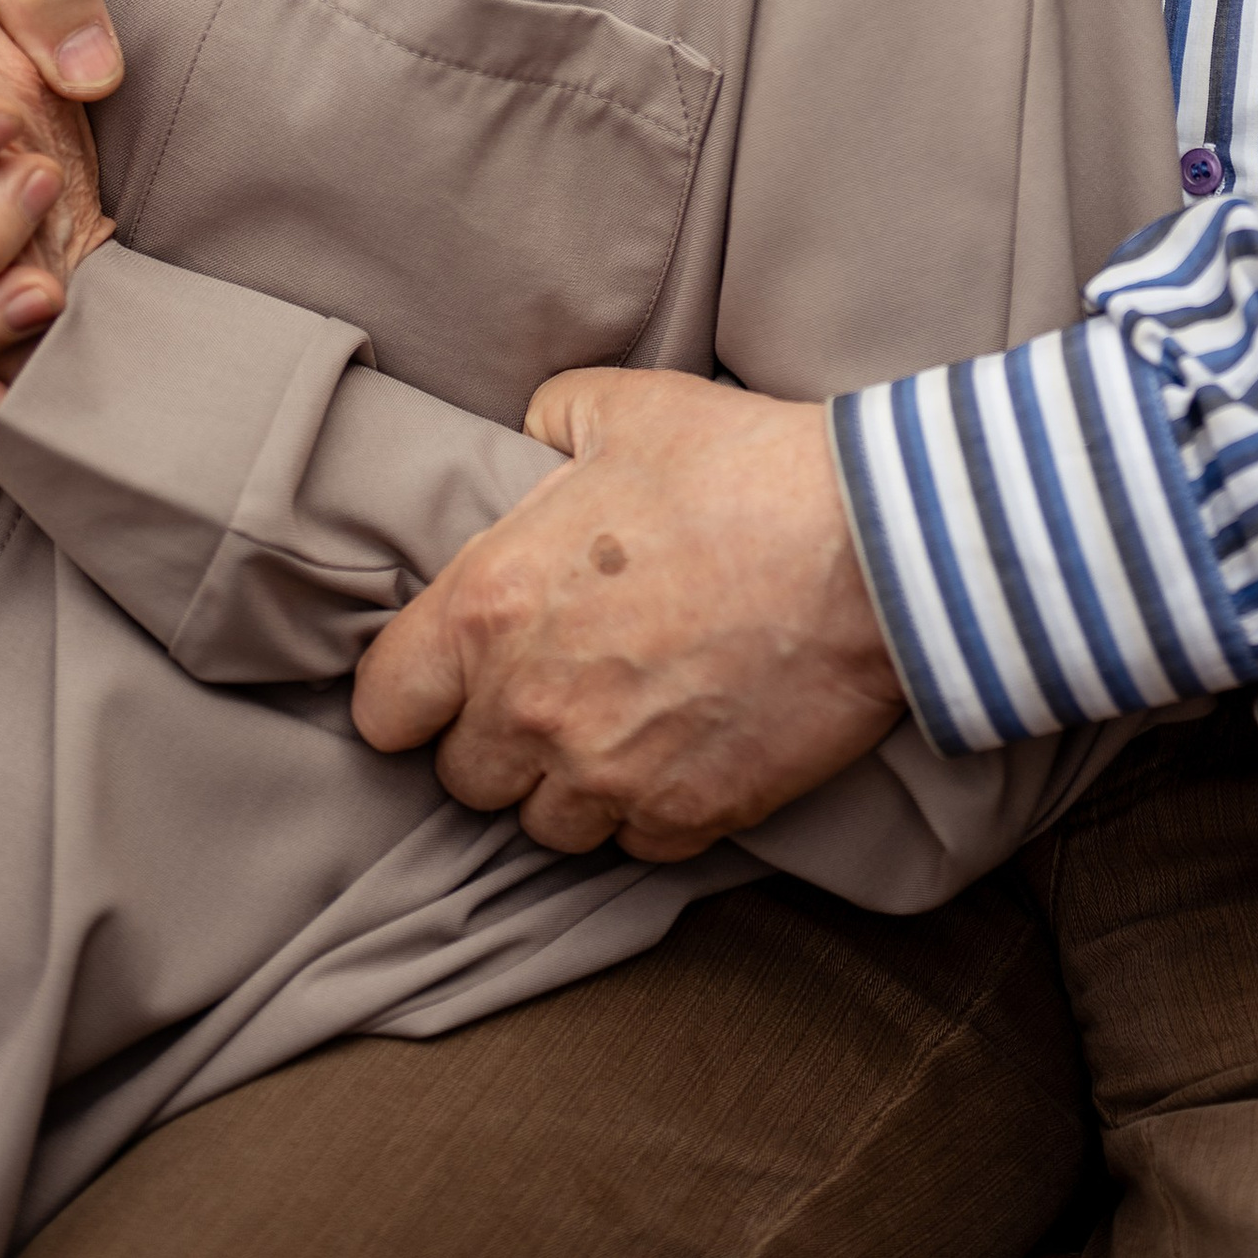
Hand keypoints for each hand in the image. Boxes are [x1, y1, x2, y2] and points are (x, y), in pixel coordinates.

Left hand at [350, 368, 905, 860]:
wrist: (873, 547)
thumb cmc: (743, 467)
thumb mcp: (624, 409)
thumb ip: (546, 424)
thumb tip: (528, 441)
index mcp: (490, 607)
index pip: (384, 706)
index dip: (409, 694)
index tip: (441, 684)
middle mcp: (531, 707)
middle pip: (464, 780)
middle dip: (496, 740)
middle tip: (553, 690)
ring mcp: (609, 773)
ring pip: (544, 828)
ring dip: (569, 787)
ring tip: (619, 727)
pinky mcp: (688, 815)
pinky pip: (633, 847)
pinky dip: (649, 813)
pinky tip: (680, 752)